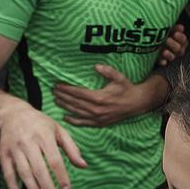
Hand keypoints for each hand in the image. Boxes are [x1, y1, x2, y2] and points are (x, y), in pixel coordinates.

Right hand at [0, 102, 86, 188]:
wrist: (13, 114)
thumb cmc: (40, 124)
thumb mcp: (58, 130)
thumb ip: (72, 148)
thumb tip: (84, 166)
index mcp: (44, 135)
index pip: (55, 160)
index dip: (61, 177)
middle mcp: (29, 142)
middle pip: (39, 169)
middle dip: (47, 188)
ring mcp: (15, 148)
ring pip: (24, 173)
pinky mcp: (4, 154)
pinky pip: (8, 174)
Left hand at [54, 66, 168, 126]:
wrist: (136, 103)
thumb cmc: (126, 88)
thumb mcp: (119, 77)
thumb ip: (107, 71)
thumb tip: (96, 65)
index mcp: (99, 97)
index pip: (78, 93)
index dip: (66, 89)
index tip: (57, 85)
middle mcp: (96, 109)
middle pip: (74, 103)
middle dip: (62, 96)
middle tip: (53, 91)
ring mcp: (97, 117)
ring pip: (77, 112)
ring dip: (65, 106)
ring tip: (56, 100)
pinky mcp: (100, 123)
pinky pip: (84, 123)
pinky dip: (74, 121)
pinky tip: (65, 117)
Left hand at [157, 24, 186, 66]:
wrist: (144, 36)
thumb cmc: (157, 28)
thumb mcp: (164, 25)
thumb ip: (171, 25)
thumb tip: (180, 26)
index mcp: (177, 39)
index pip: (183, 41)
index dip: (181, 38)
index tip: (176, 33)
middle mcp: (173, 48)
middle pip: (179, 50)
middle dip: (174, 45)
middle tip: (167, 40)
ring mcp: (167, 55)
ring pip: (172, 57)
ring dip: (169, 54)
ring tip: (164, 51)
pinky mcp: (160, 60)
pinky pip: (163, 63)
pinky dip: (162, 61)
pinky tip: (161, 59)